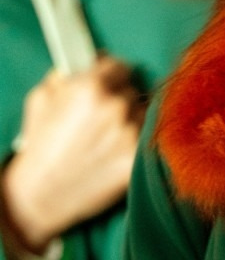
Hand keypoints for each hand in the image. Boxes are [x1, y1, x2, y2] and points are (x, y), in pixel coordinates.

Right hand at [2, 57, 144, 253]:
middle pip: (134, 90)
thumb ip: (66, 75)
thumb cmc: (40, 146)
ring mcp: (132, 133)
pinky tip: (120, 150)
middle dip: (122, 98)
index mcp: (92, 86)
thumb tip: (86, 65)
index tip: (111, 82)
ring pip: (145, 114)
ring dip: (134, 120)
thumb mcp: (40, 99)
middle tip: (106, 115)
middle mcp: (117, 106)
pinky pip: (149, 139)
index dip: (113, 75)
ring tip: (111, 136)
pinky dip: (139, 142)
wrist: (43, 194)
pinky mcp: (140, 157)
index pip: (121, 66)